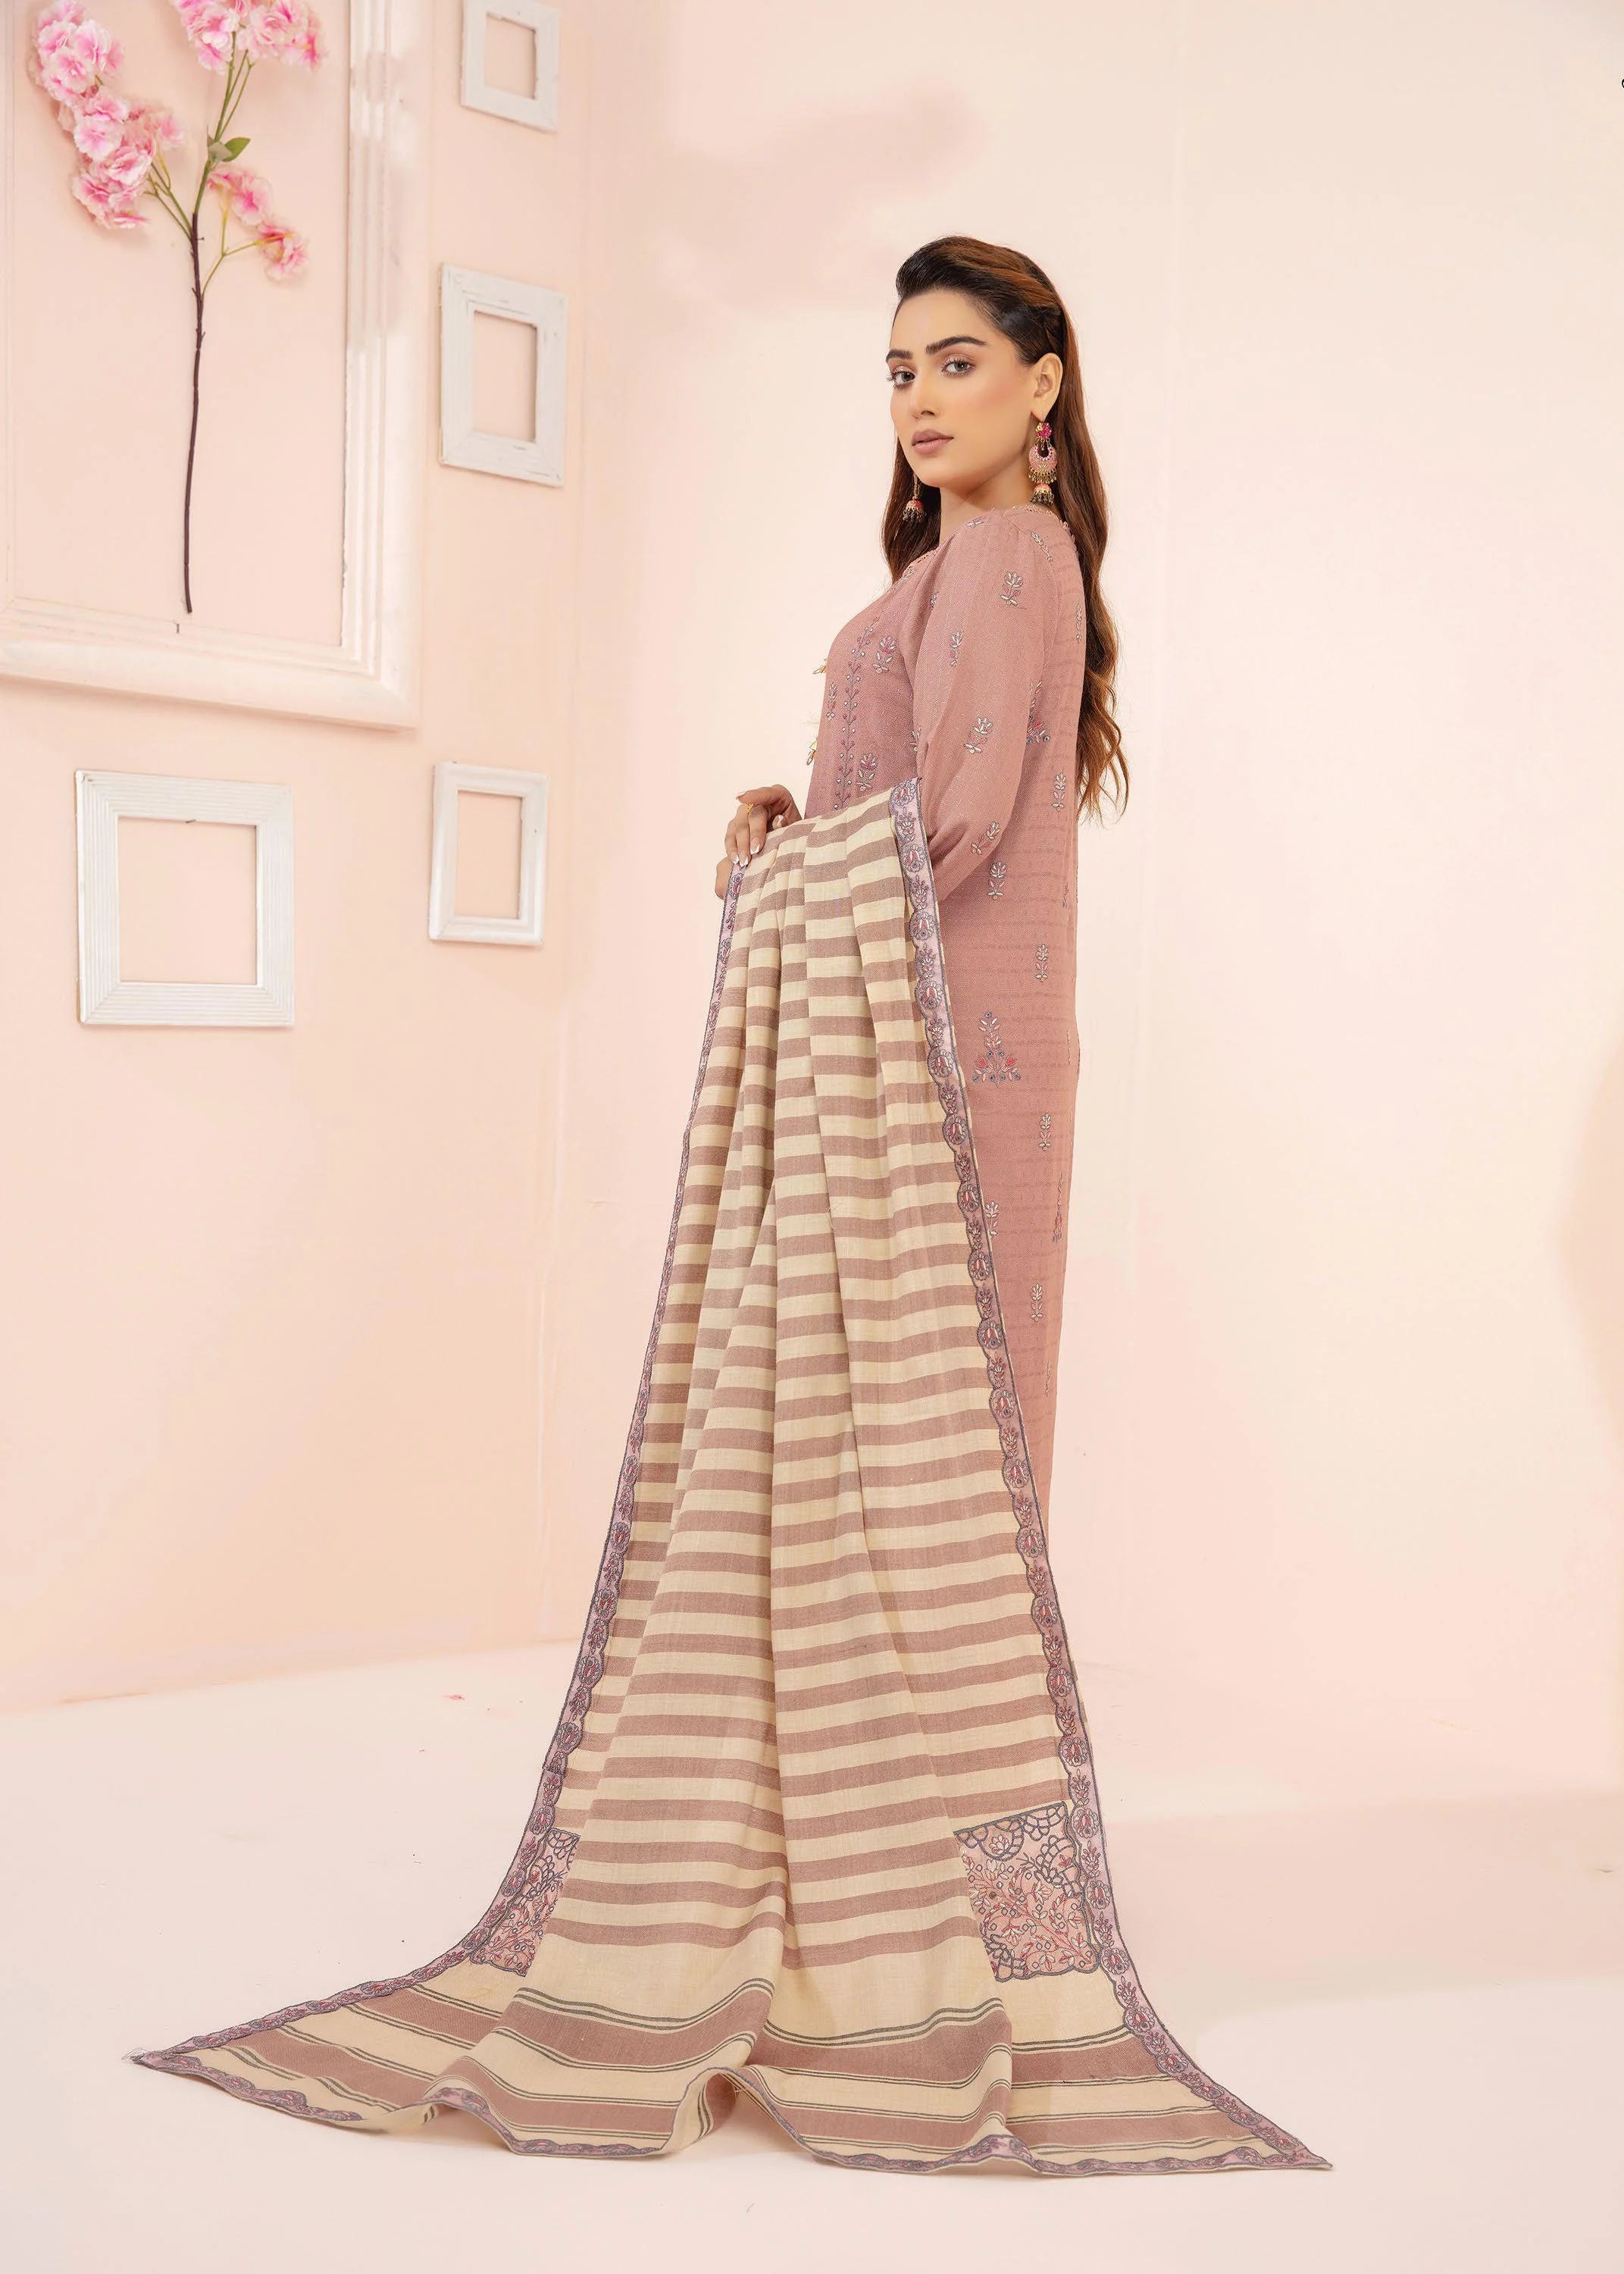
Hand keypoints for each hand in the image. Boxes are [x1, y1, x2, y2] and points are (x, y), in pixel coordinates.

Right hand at [714, 783, 801, 897]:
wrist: (789, 845)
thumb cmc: (795, 834)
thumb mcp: (797, 829)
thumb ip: (787, 825)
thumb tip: (778, 820)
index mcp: (778, 796)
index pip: (766, 793)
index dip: (754, 795)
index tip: (741, 798)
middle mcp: (759, 802)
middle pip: (751, 814)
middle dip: (752, 834)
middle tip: (755, 851)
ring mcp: (745, 813)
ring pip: (738, 825)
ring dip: (740, 844)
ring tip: (744, 861)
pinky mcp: (737, 826)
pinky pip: (730, 836)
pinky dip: (732, 848)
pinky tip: (735, 858)